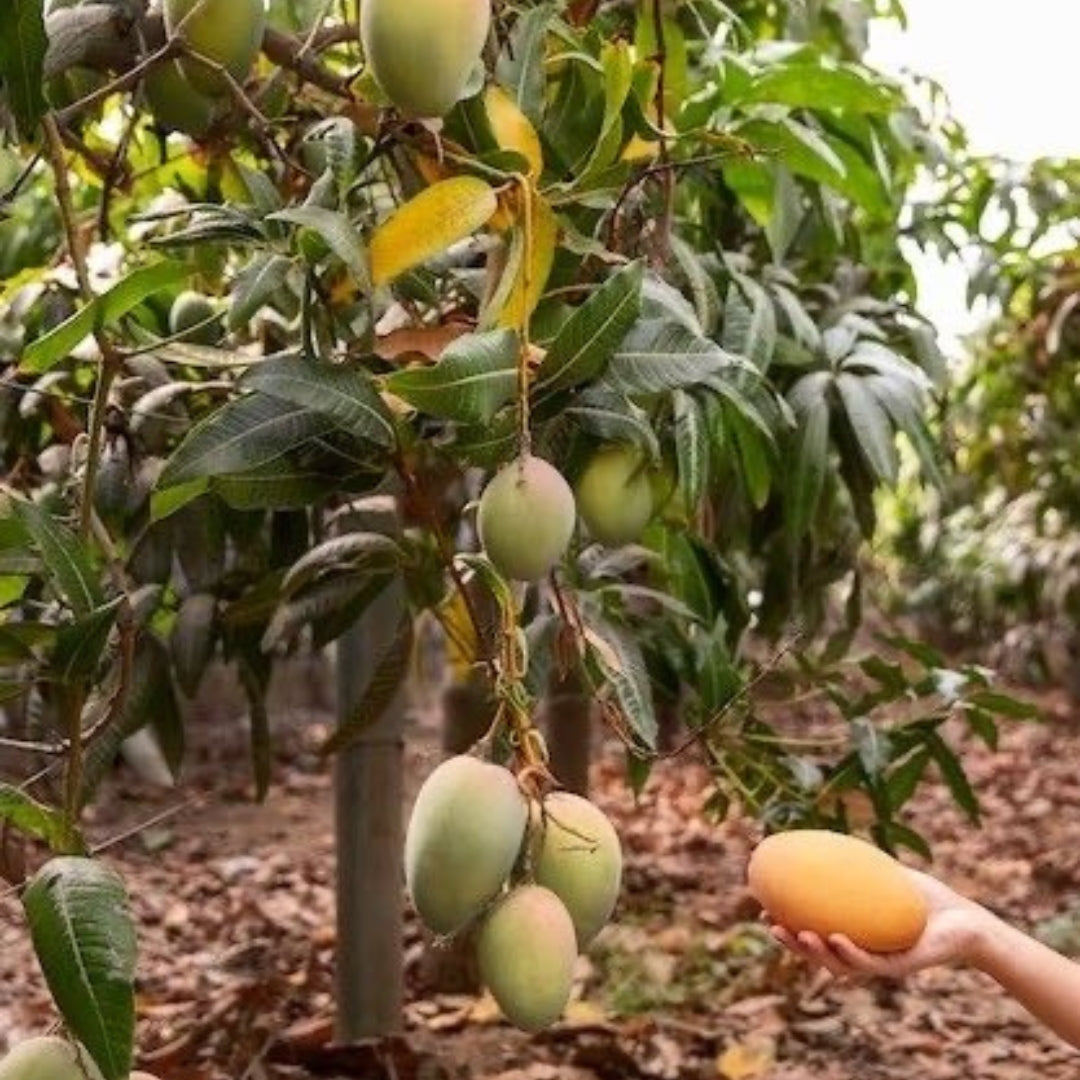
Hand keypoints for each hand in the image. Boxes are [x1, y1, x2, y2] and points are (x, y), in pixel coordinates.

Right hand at [765, 869, 992, 980]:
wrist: (964, 920)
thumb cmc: (923, 898)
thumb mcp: (883, 873)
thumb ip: (855, 863)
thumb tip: (817, 837)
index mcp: (852, 935)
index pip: (811, 933)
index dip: (785, 926)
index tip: (761, 909)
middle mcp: (862, 953)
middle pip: (817, 954)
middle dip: (792, 945)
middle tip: (771, 925)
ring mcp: (879, 963)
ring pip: (838, 964)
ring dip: (815, 953)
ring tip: (800, 934)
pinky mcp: (898, 968)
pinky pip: (869, 963)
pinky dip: (849, 952)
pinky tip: (834, 937)